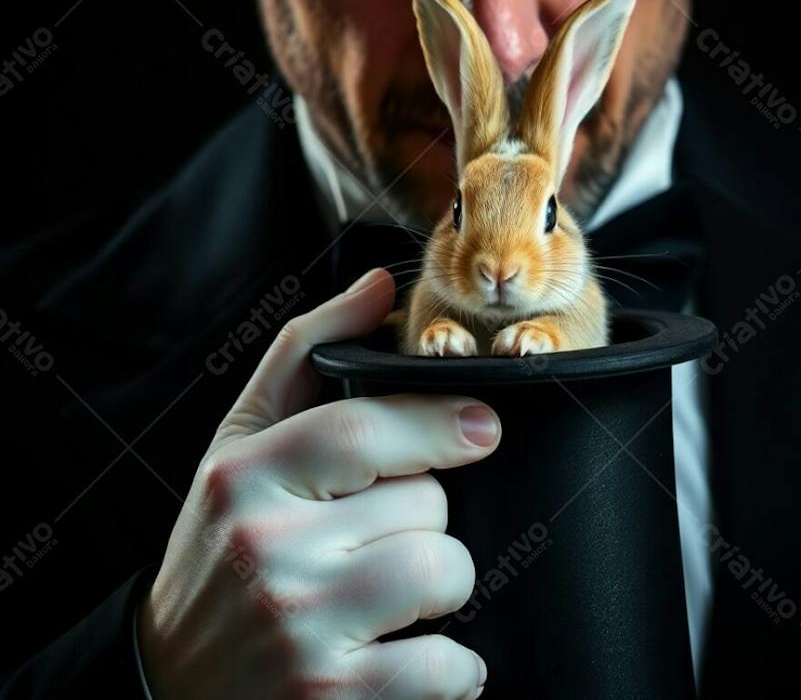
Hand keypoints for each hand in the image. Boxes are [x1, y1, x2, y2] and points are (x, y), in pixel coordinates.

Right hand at [137, 267, 498, 698]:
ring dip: (446, 580)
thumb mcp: (242, 439)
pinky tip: (418, 654)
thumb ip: (306, 351)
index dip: (438, 421)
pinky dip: (455, 665)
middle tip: (385, 531)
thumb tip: (378, 285)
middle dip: (425, 512)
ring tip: (402, 590)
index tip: (484, 426)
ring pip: (442, 571)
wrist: (171, 682)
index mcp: (245, 477)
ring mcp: (300, 632)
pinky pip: (446, 668)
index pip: (360, 430)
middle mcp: (267, 551)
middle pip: (420, 503)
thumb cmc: (224, 541)